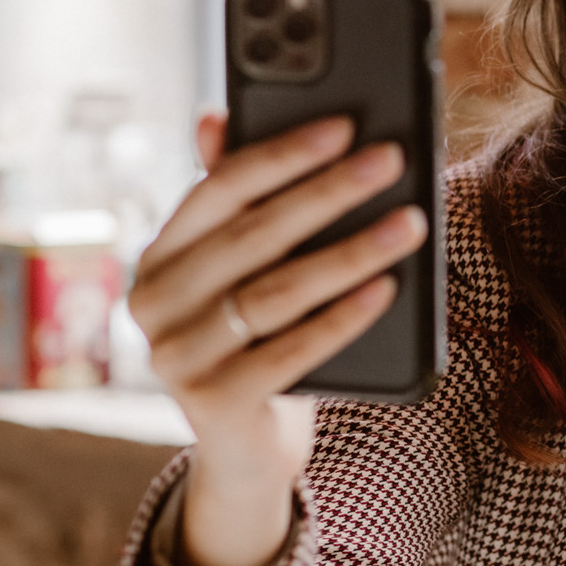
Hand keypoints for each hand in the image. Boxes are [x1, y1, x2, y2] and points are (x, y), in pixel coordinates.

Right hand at [127, 112, 427, 565]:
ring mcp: (176, 356)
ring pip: (278, 291)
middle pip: (254, 235)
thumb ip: (237, 201)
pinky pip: (291, 351)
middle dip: (329, 192)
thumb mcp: (245, 272)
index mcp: (160, 255)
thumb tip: (216, 114)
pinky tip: (389, 288)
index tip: (345, 125)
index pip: (219, 188)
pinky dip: (343, 317)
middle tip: (390, 161)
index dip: (283, 153)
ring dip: (352, 252)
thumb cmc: (257, 340)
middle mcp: (154, 302)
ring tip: (411, 223)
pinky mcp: (212, 403)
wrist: (248, 451)